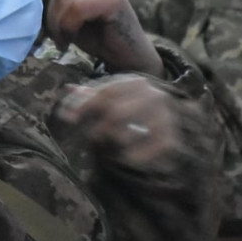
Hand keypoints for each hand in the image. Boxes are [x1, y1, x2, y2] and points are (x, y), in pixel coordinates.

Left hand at [45, 0, 163, 75]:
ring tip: (63, 39)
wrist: (126, 56)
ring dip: (56, 26)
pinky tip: (71, 40)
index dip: (37, 1)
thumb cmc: (93, 34)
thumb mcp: (62, 10)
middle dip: (46, 16)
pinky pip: (75, 9)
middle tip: (54, 36)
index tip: (43, 24)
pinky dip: (68, 29)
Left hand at [55, 75, 182, 171]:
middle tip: (92, 137)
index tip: (68, 119)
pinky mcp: (170, 136)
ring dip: (116, 140)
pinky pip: (147, 150)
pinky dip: (136, 156)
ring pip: (129, 133)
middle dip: (99, 128)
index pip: (105, 92)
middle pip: (116, 113)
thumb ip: (92, 93)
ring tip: (113, 142)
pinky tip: (127, 158)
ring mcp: (163, 115)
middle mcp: (151, 95)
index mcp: (134, 82)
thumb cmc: (134, 103)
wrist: (174, 114)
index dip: (84, 105)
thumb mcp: (115, 93)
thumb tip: (67, 89)